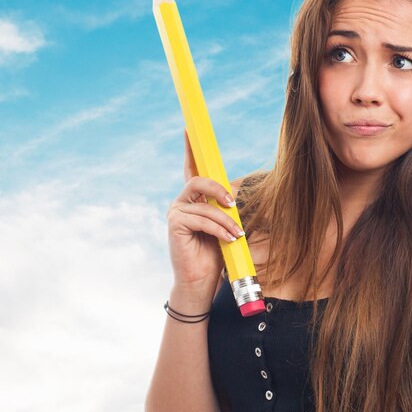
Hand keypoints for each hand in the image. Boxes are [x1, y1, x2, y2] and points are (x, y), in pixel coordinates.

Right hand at [166, 129, 243, 293]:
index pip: (191, 169)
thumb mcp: (223, 226)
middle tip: (233, 202)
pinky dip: (218, 229)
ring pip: (205, 204)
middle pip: (199, 180)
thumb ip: (223, 208)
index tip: (189, 129)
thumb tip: (232, 193)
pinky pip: (201, 218)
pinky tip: (228, 240)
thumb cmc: (214, 254)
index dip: (189, 149)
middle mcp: (182, 202)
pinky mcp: (175, 224)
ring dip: (225, 220)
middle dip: (219, 189)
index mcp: (193, 200)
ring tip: (236, 235)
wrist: (201, 282)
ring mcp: (176, 212)